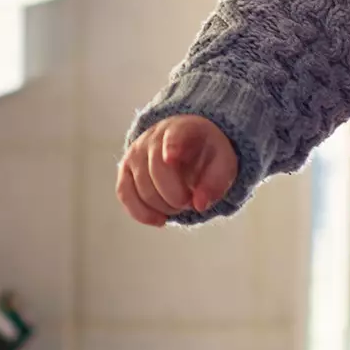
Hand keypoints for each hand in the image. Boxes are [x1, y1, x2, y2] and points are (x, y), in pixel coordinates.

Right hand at [116, 115, 238, 226]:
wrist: (188, 146)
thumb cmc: (206, 154)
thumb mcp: (223, 163)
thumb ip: (217, 182)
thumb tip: (199, 205)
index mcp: (182, 129)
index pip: (174, 135)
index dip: (171, 146)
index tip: (171, 158)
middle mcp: (153, 137)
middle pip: (156, 170)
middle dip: (175, 196)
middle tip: (190, 201)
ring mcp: (135, 153)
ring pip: (141, 187)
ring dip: (163, 206)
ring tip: (179, 205)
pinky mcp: (125, 170)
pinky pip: (125, 194)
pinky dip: (141, 213)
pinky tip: (160, 220)